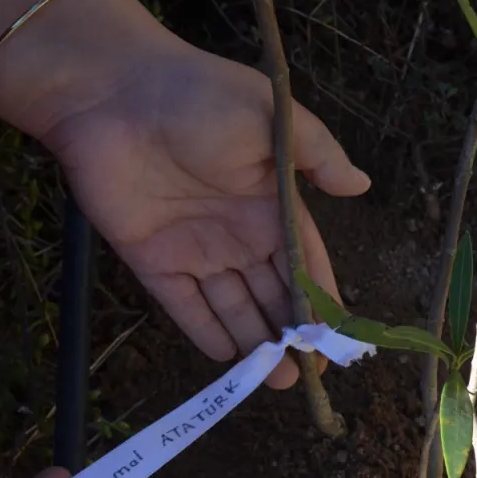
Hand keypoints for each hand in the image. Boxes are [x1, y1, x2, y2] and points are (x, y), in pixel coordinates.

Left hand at [0, 0, 371, 388]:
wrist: (113, 96)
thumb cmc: (198, 97)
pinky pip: (185, 307)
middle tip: (312, 376)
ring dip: (255, 344)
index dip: (321, 298)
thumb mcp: (271, 117)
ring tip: (278, 381)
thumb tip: (363, 186)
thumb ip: (318, 155)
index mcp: (270, 200)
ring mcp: (195, 249)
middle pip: (271, 292)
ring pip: (233, 307)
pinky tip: (228, 361)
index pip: (304, 260)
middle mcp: (236, 231)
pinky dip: (206, 334)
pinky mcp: (153, 261)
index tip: (337, 338)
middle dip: (292, 334)